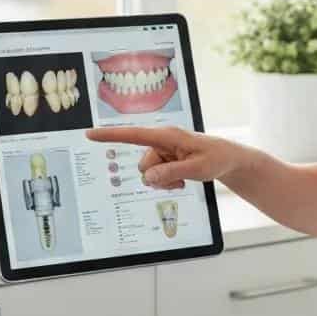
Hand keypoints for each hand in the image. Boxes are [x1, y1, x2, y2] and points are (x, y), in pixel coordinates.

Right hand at [85, 126, 246, 189]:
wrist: (227, 159)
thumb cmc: (215, 158)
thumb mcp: (197, 168)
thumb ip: (171, 172)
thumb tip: (148, 177)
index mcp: (166, 136)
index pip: (133, 135)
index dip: (110, 135)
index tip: (89, 134)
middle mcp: (161, 141)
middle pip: (143, 165)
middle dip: (157, 177)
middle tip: (180, 178)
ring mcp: (163, 151)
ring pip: (149, 174)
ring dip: (164, 181)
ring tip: (184, 178)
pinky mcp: (165, 160)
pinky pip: (156, 177)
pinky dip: (167, 181)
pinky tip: (182, 179)